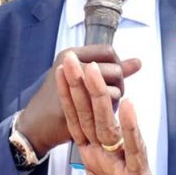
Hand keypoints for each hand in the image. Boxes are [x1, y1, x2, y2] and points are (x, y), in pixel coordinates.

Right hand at [17, 45, 138, 157]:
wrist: (36, 123)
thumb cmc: (59, 98)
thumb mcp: (79, 75)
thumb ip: (111, 67)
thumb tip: (138, 62)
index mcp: (70, 54)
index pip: (108, 51)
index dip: (115, 63)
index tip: (109, 76)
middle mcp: (71, 64)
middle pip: (115, 67)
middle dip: (118, 81)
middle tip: (108, 92)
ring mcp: (73, 83)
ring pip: (114, 84)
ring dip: (114, 95)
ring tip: (101, 102)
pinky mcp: (77, 104)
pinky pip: (108, 102)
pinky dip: (109, 108)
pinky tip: (98, 113)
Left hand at [33, 53, 175, 174]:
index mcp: (94, 155)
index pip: (77, 121)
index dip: (67, 98)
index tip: (58, 73)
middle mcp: (107, 151)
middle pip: (90, 114)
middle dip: (79, 87)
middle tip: (69, 58)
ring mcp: (123, 159)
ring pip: (110, 124)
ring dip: (101, 97)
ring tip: (92, 71)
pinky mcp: (140, 173)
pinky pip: (135, 147)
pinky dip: (131, 128)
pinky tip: (127, 105)